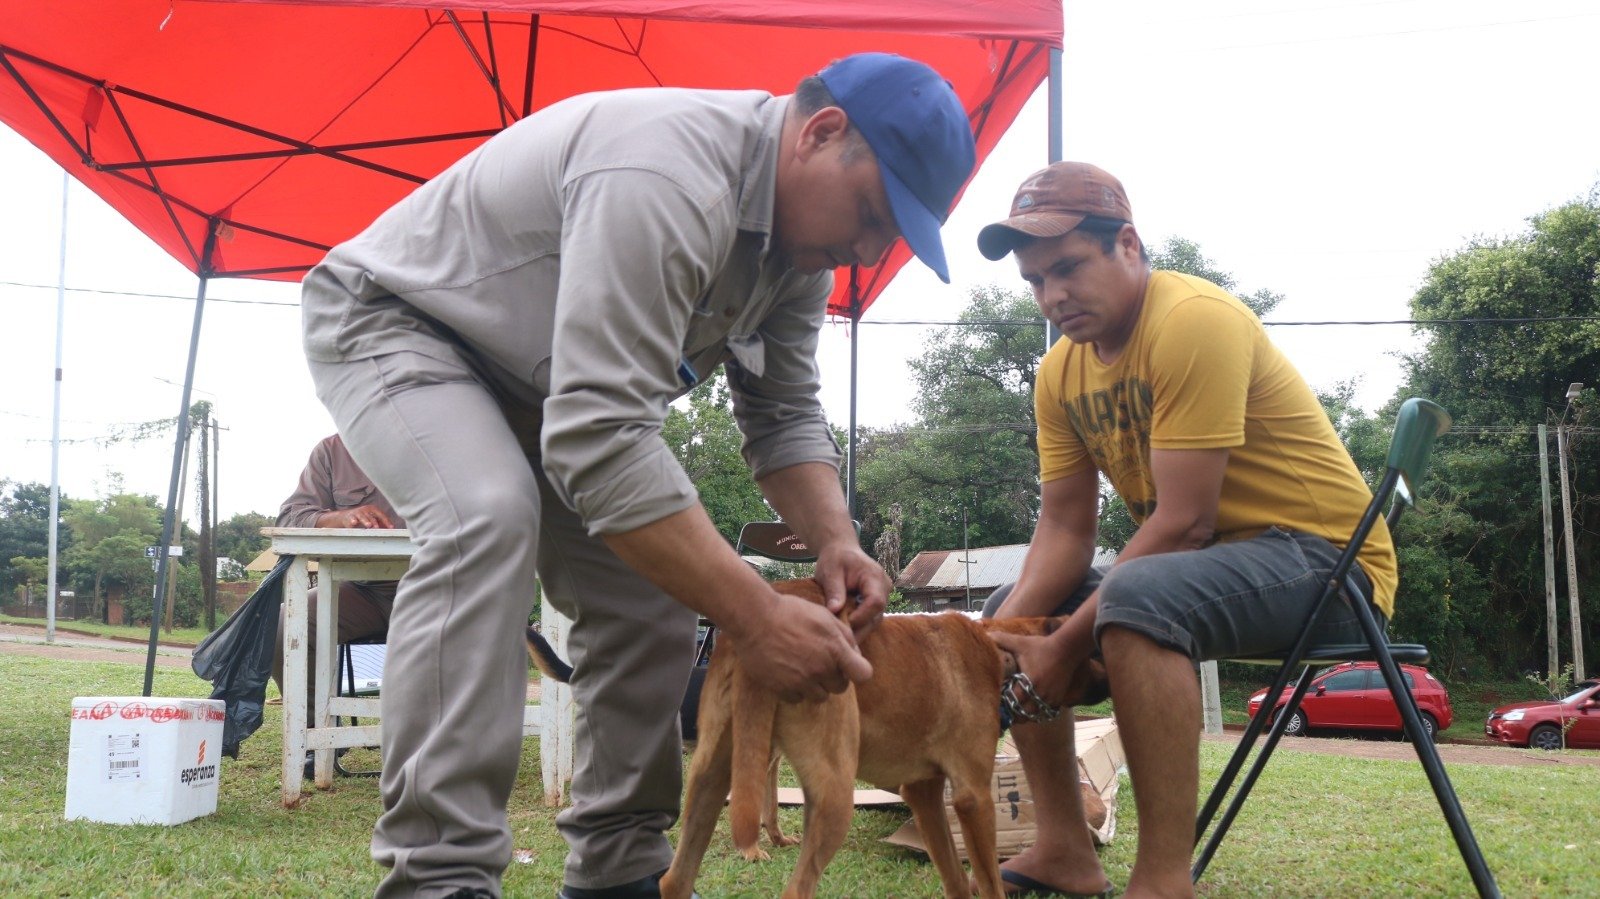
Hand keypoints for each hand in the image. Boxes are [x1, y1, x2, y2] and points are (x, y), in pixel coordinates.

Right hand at [321, 504, 393, 528]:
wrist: (346, 517)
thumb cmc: (362, 518)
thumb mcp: (372, 518)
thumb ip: (381, 522)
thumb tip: (392, 529)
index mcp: (373, 509)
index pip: (381, 515)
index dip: (386, 521)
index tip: (391, 528)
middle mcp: (366, 510)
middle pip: (372, 516)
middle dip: (375, 522)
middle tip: (378, 527)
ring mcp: (358, 513)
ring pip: (363, 517)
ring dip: (366, 521)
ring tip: (369, 525)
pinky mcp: (350, 517)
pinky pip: (352, 519)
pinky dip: (353, 521)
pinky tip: (354, 523)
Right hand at [732, 588, 872, 703]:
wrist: (754, 619)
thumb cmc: (790, 612)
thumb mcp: (824, 615)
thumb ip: (844, 635)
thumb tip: (855, 653)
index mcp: (835, 649)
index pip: (863, 674)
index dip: (857, 670)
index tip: (848, 665)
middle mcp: (821, 669)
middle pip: (840, 688)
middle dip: (833, 677)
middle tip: (820, 662)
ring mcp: (801, 681)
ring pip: (820, 697)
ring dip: (815, 686)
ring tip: (802, 668)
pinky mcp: (782, 689)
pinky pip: (797, 699)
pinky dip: (795, 690)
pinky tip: (787, 673)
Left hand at [812, 545, 888, 642]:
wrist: (841, 551)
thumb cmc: (835, 559)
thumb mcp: (830, 571)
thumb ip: (834, 590)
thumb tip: (834, 611)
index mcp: (874, 576)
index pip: (875, 602)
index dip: (861, 616)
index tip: (842, 624)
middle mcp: (884, 587)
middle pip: (877, 615)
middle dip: (859, 628)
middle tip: (840, 639)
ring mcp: (882, 596)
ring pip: (874, 620)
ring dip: (858, 630)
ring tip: (842, 638)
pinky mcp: (876, 603)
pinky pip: (870, 618)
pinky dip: (858, 625)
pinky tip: (845, 632)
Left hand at [990, 629, 1084, 712]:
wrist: (1066, 649)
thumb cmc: (1040, 646)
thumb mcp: (1020, 642)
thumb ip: (1001, 639)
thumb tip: (985, 635)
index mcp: (1028, 683)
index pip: (1013, 703)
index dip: (1004, 706)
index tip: (997, 705)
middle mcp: (1040, 694)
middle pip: (1024, 715)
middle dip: (1013, 715)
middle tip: (1005, 712)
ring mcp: (1051, 698)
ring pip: (1035, 715)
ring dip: (1026, 715)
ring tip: (1017, 712)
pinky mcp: (1058, 698)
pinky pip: (1046, 713)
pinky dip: (1038, 713)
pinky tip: (1031, 708)